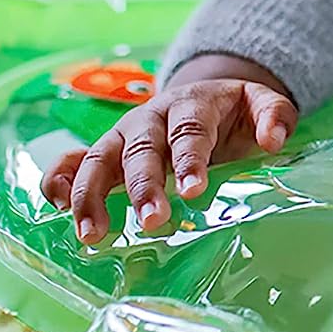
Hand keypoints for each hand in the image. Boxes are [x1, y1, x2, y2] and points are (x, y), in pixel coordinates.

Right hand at [41, 70, 297, 244]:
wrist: (204, 97)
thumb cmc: (234, 111)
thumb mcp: (261, 103)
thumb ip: (275, 115)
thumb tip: (273, 140)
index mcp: (190, 105)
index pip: (188, 132)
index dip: (189, 160)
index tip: (193, 191)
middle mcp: (149, 119)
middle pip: (140, 148)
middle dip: (143, 185)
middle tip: (152, 220)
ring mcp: (122, 135)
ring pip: (98, 159)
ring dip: (91, 195)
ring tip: (93, 234)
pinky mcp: (104, 152)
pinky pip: (72, 161)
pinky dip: (59, 180)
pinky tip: (57, 208)